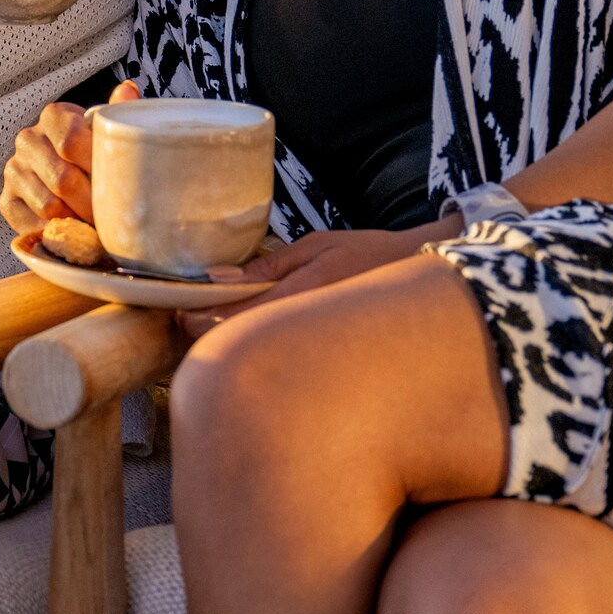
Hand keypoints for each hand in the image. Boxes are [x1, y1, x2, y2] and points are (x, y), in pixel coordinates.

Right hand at [0, 79, 138, 231]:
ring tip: (99, 225)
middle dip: (93, 203)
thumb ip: (119, 113)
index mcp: (54, 116)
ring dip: (78, 220)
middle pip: (62, 179)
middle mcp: (27, 139)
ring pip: (49, 205)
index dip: (97, 168)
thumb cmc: (95, 154)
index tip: (118, 184)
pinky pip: (34, 225)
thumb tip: (128, 89)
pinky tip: (76, 230)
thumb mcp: (108, 132)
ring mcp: (13, 171)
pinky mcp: (7, 201)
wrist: (70, 178)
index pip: (72, 142)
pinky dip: (59, 233)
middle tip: (116, 216)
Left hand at [181, 220, 458, 335]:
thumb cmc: (373, 257)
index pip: (229, 318)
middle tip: (189, 318)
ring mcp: (314, 352)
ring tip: (216, 327)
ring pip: (256, 359)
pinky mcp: (323, 365)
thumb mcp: (319, 248)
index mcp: (299, 297)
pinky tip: (253, 339)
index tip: (179, 306)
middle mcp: (305, 332)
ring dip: (230, 347)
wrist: (433, 284)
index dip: (194, 316)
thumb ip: (268, 267)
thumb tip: (216, 278)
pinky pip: (279, 361)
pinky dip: (257, 352)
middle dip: (206, 338)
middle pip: (235, 348)